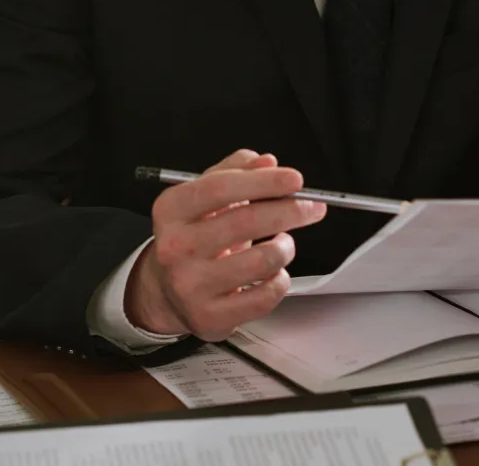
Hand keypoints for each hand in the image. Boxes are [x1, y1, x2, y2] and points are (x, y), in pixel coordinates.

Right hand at [125, 149, 325, 340]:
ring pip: (263, 261)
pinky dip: (280, 280)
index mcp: (172, 210)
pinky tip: (273, 273)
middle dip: (291, 211)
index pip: (221, 188)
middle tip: (313, 207)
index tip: (295, 180)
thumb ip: (235, 172)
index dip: (264, 182)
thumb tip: (268, 162)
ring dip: (285, 248)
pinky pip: (265, 296)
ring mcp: (191, 285)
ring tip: (282, 244)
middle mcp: (176, 247)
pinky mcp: (209, 316)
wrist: (165, 290)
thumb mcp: (204, 197)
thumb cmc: (194, 236)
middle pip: (246, 221)